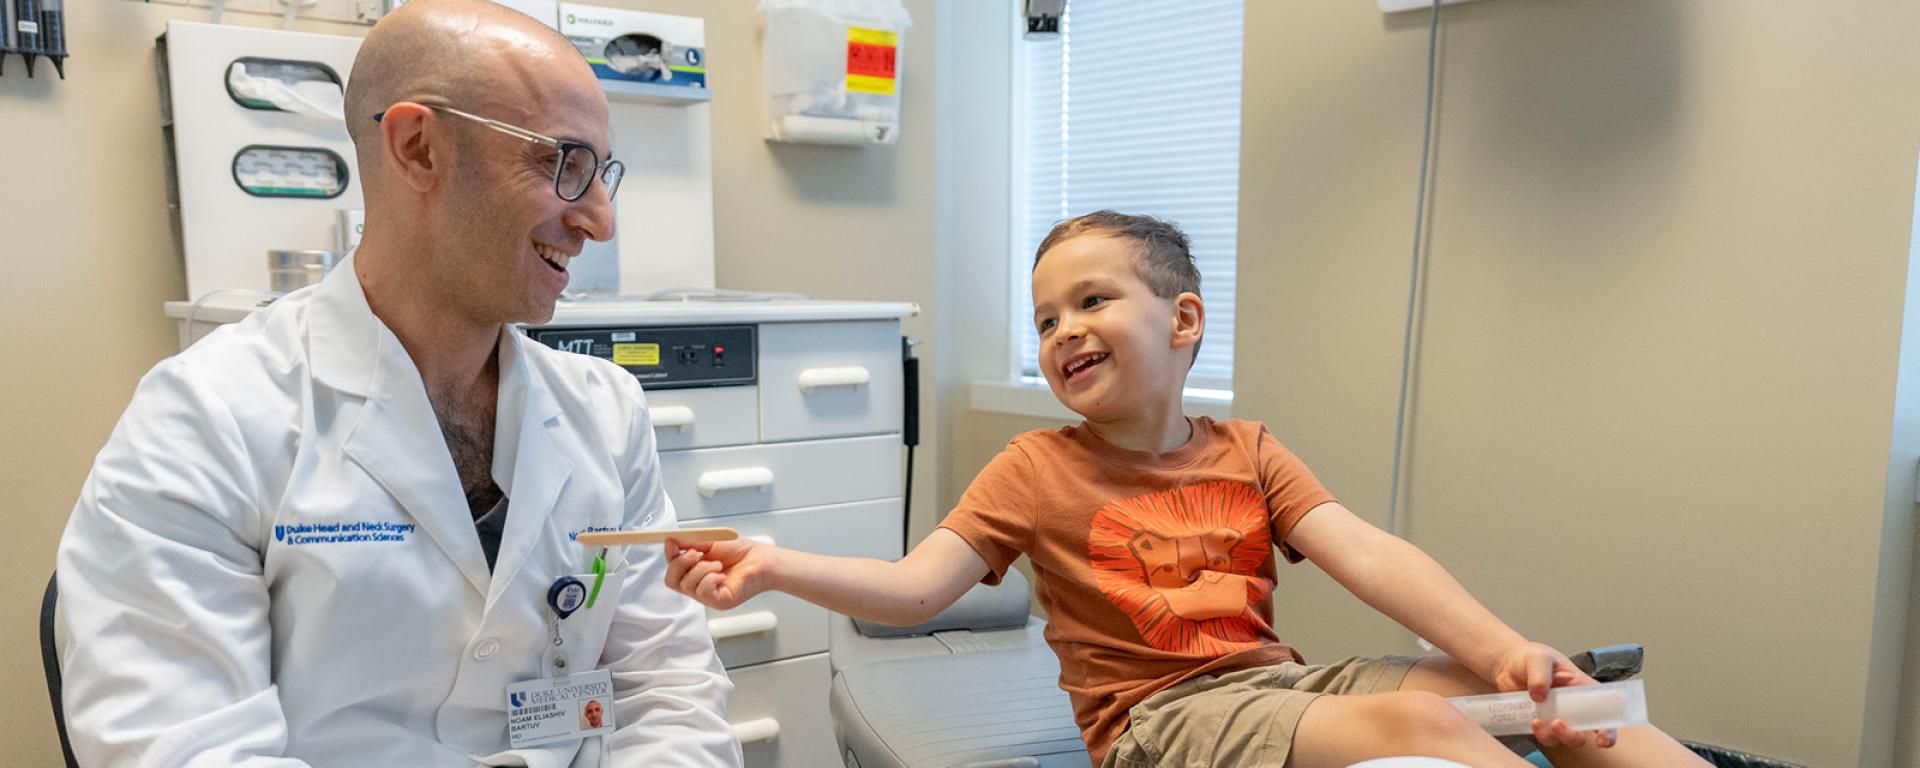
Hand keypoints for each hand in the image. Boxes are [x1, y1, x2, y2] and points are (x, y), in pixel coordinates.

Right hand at [663, 539, 773, 609]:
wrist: (763, 560)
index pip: (672, 568)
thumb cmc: (742, 552)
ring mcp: (707, 595)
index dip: (669, 556)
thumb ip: (690, 542)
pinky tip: (722, 575)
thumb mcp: (711, 542)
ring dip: (701, 569)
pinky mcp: (718, 602)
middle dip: (680, 563)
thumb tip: (671, 540)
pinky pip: (702, 592)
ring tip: (718, 564)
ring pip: (686, 585)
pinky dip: (710, 579)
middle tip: (696, 553)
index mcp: (695, 570)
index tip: (673, 543)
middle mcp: (698, 584)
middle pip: (671, 580)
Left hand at [1490, 642, 1618, 749]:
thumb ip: (1540, 674)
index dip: (1608, 729)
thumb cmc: (1530, 657)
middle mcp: (1573, 707)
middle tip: (1558, 725)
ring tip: (1538, 722)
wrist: (1507, 664)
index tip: (1602, 739)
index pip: (1604, 711)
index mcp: (1582, 689)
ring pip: (1564, 738)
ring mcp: (1556, 716)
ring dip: (1555, 736)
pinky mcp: (1540, 723)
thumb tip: (1540, 695)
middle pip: (1584, 731)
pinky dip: (1539, 734)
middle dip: (1573, 736)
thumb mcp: (1539, 658)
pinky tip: (1532, 722)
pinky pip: (1544, 737)